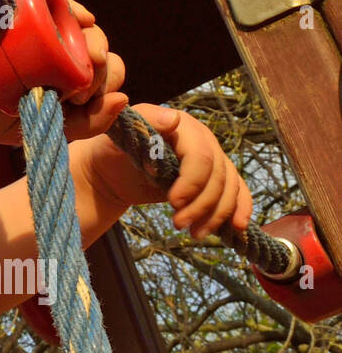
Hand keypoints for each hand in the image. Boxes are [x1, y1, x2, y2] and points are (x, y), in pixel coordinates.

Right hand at [0, 0, 128, 145]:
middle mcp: (66, 53)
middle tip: (76, 88)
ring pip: (89, 30)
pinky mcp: (32, 18)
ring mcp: (50, 35)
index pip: (109, 70)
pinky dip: (77, 9)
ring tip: (74, 63)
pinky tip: (83, 19)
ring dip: (93, 43)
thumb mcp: (59, 129)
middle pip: (101, 48)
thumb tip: (124, 97)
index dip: (106, 81)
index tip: (81, 100)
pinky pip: (63, 5)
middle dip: (100, 68)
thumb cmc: (9, 120)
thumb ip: (94, 122)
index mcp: (74, 76)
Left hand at [81, 101, 252, 238]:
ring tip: (194, 233)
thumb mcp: (120, 134)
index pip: (200, 155)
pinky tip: (237, 227)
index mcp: (183, 126)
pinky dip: (240, 209)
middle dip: (201, 205)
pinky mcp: (216, 177)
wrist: (114, 169)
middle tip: (178, 224)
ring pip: (229, 188)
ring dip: (216, 215)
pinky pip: (237, 191)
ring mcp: (213, 158)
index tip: (174, 202)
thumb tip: (173, 119)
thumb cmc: (113, 149)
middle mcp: (203, 140)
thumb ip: (145, 121)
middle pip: (217, 176)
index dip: (192, 181)